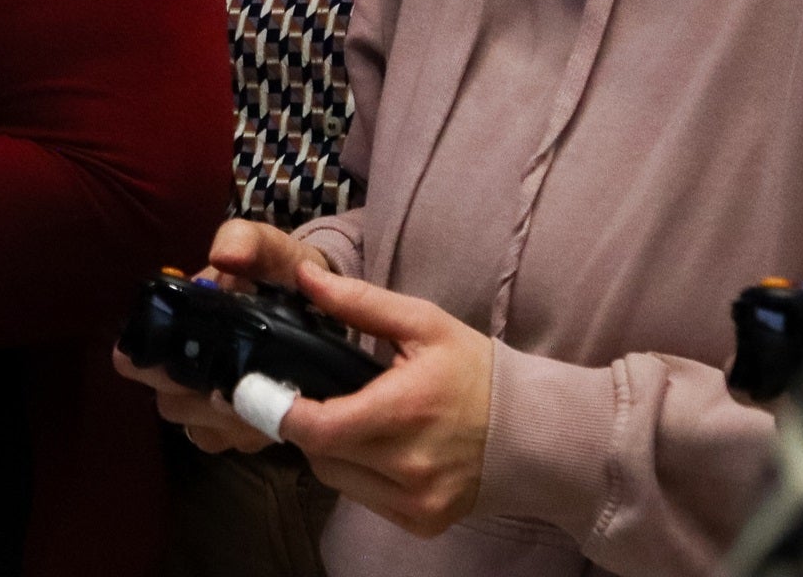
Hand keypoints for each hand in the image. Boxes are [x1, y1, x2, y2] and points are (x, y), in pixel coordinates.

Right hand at [109, 220, 331, 455]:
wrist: (322, 302)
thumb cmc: (279, 272)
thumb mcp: (265, 247)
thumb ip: (245, 242)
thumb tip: (223, 259)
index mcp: (176, 323)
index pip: (135, 358)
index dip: (155, 367)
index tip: (185, 364)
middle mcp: (182, 368)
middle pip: (168, 404)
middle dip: (197, 400)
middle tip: (232, 386)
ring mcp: (210, 403)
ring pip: (198, 429)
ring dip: (226, 419)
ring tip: (259, 396)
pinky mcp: (241, 426)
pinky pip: (231, 442)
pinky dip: (248, 432)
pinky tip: (270, 412)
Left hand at [274, 263, 495, 539]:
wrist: (536, 432)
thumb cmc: (476, 371)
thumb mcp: (424, 323)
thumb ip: (359, 302)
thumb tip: (305, 280)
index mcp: (406, 411)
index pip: (317, 428)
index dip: (282, 410)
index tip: (266, 389)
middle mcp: (410, 467)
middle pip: (319, 454)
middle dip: (307, 424)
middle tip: (313, 396)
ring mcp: (417, 502)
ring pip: (336, 480)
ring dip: (329, 450)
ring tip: (350, 419)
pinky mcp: (423, 523)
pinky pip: (364, 499)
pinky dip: (357, 474)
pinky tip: (375, 448)